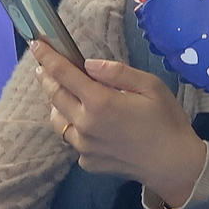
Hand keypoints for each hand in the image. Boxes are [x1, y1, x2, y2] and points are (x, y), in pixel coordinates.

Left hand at [35, 41, 206, 208]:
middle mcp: (85, 124)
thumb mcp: (151, 87)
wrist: (173, 164)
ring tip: (65, 95)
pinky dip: (75, 128)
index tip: (35, 44)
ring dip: (57, 105)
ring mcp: (82, 146)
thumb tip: (88, 64)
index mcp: (100, 102)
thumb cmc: (166, 121)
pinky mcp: (86, 161)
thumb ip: (117, 73)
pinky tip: (90, 125)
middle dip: (47, 78)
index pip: (64, 74)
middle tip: (43, 68)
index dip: (47, 57)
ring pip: (58, 120)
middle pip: (55, 96)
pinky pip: (72, 140)